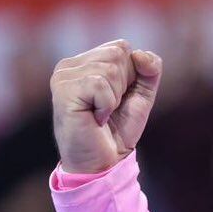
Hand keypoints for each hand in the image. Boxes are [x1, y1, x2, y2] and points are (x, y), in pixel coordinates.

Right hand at [51, 39, 163, 173]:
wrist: (103, 164)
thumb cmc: (117, 131)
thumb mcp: (141, 95)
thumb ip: (149, 70)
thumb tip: (141, 54)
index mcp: (84, 62)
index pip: (121, 47)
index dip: (131, 75)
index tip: (118, 99)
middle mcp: (69, 65)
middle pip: (117, 54)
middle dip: (124, 86)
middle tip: (108, 109)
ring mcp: (63, 76)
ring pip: (110, 69)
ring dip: (114, 98)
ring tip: (100, 115)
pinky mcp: (63, 90)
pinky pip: (100, 84)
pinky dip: (106, 105)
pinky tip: (95, 118)